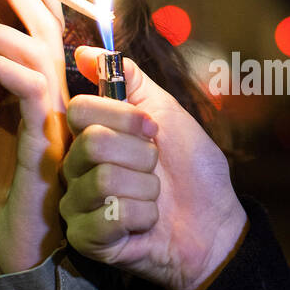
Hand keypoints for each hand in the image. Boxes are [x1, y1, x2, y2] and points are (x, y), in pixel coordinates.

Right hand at [61, 46, 247, 289]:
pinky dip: (143, 216)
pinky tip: (147, 223)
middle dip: (141, 155)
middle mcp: (75, 168)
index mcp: (89, 135)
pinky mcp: (86, 239)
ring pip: (104, 180)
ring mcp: (77, 205)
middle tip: (155, 169)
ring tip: (154, 197)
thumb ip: (128, 79)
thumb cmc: (191, 170)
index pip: (80, 109)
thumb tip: (85, 50)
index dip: (124, 117)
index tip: (153, 131)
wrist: (215, 222)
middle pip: (92, 144)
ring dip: (146, 189)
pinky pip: (110, 216)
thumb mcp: (165, 112)